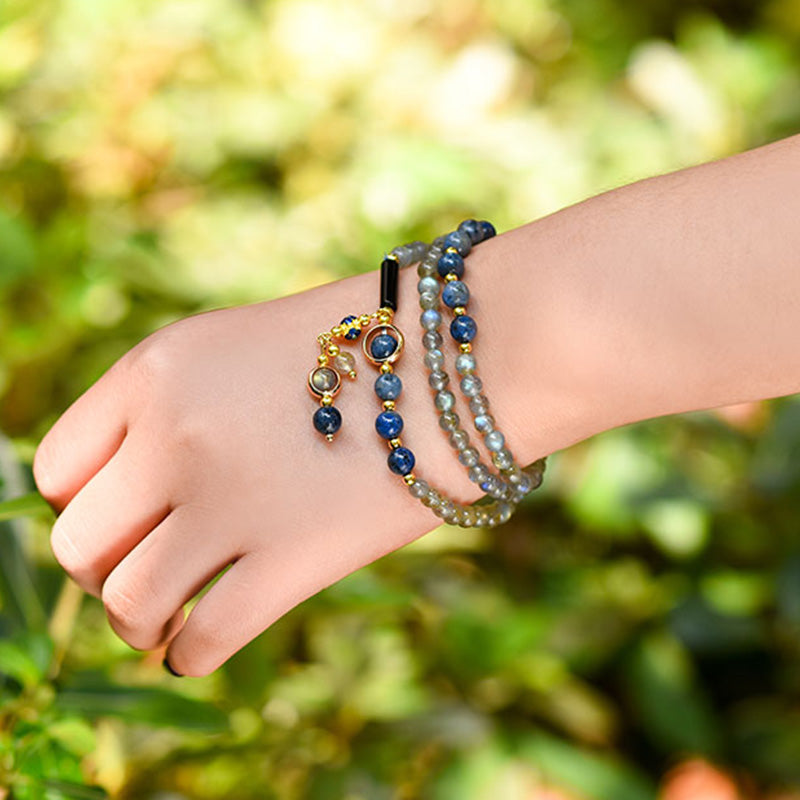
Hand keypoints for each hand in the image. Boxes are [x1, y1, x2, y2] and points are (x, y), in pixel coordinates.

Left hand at [33, 268, 475, 675]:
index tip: (127, 512)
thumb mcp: (239, 346)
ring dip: (141, 619)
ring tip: (169, 613)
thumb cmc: (355, 346)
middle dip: (106, 565)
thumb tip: (125, 492)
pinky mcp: (291, 561)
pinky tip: (199, 642)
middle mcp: (174, 436)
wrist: (459, 356)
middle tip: (148, 564)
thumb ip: (168, 408)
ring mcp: (230, 503)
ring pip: (126, 603)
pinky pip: (199, 642)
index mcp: (154, 369)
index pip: (55, 470)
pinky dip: (188, 653)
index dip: (86, 502)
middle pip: (78, 545)